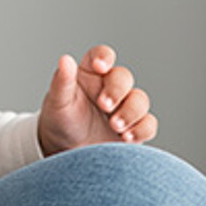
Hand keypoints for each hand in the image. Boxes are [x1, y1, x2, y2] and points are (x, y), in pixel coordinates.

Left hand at [38, 44, 157, 155]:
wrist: (64, 150)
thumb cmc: (59, 120)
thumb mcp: (57, 101)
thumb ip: (62, 81)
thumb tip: (65, 59)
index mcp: (89, 74)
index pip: (101, 55)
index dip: (104, 57)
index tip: (100, 67)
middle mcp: (109, 87)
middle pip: (124, 77)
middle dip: (117, 91)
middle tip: (104, 106)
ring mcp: (124, 106)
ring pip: (140, 100)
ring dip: (131, 112)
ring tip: (115, 126)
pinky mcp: (133, 127)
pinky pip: (148, 124)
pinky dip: (141, 129)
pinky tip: (126, 138)